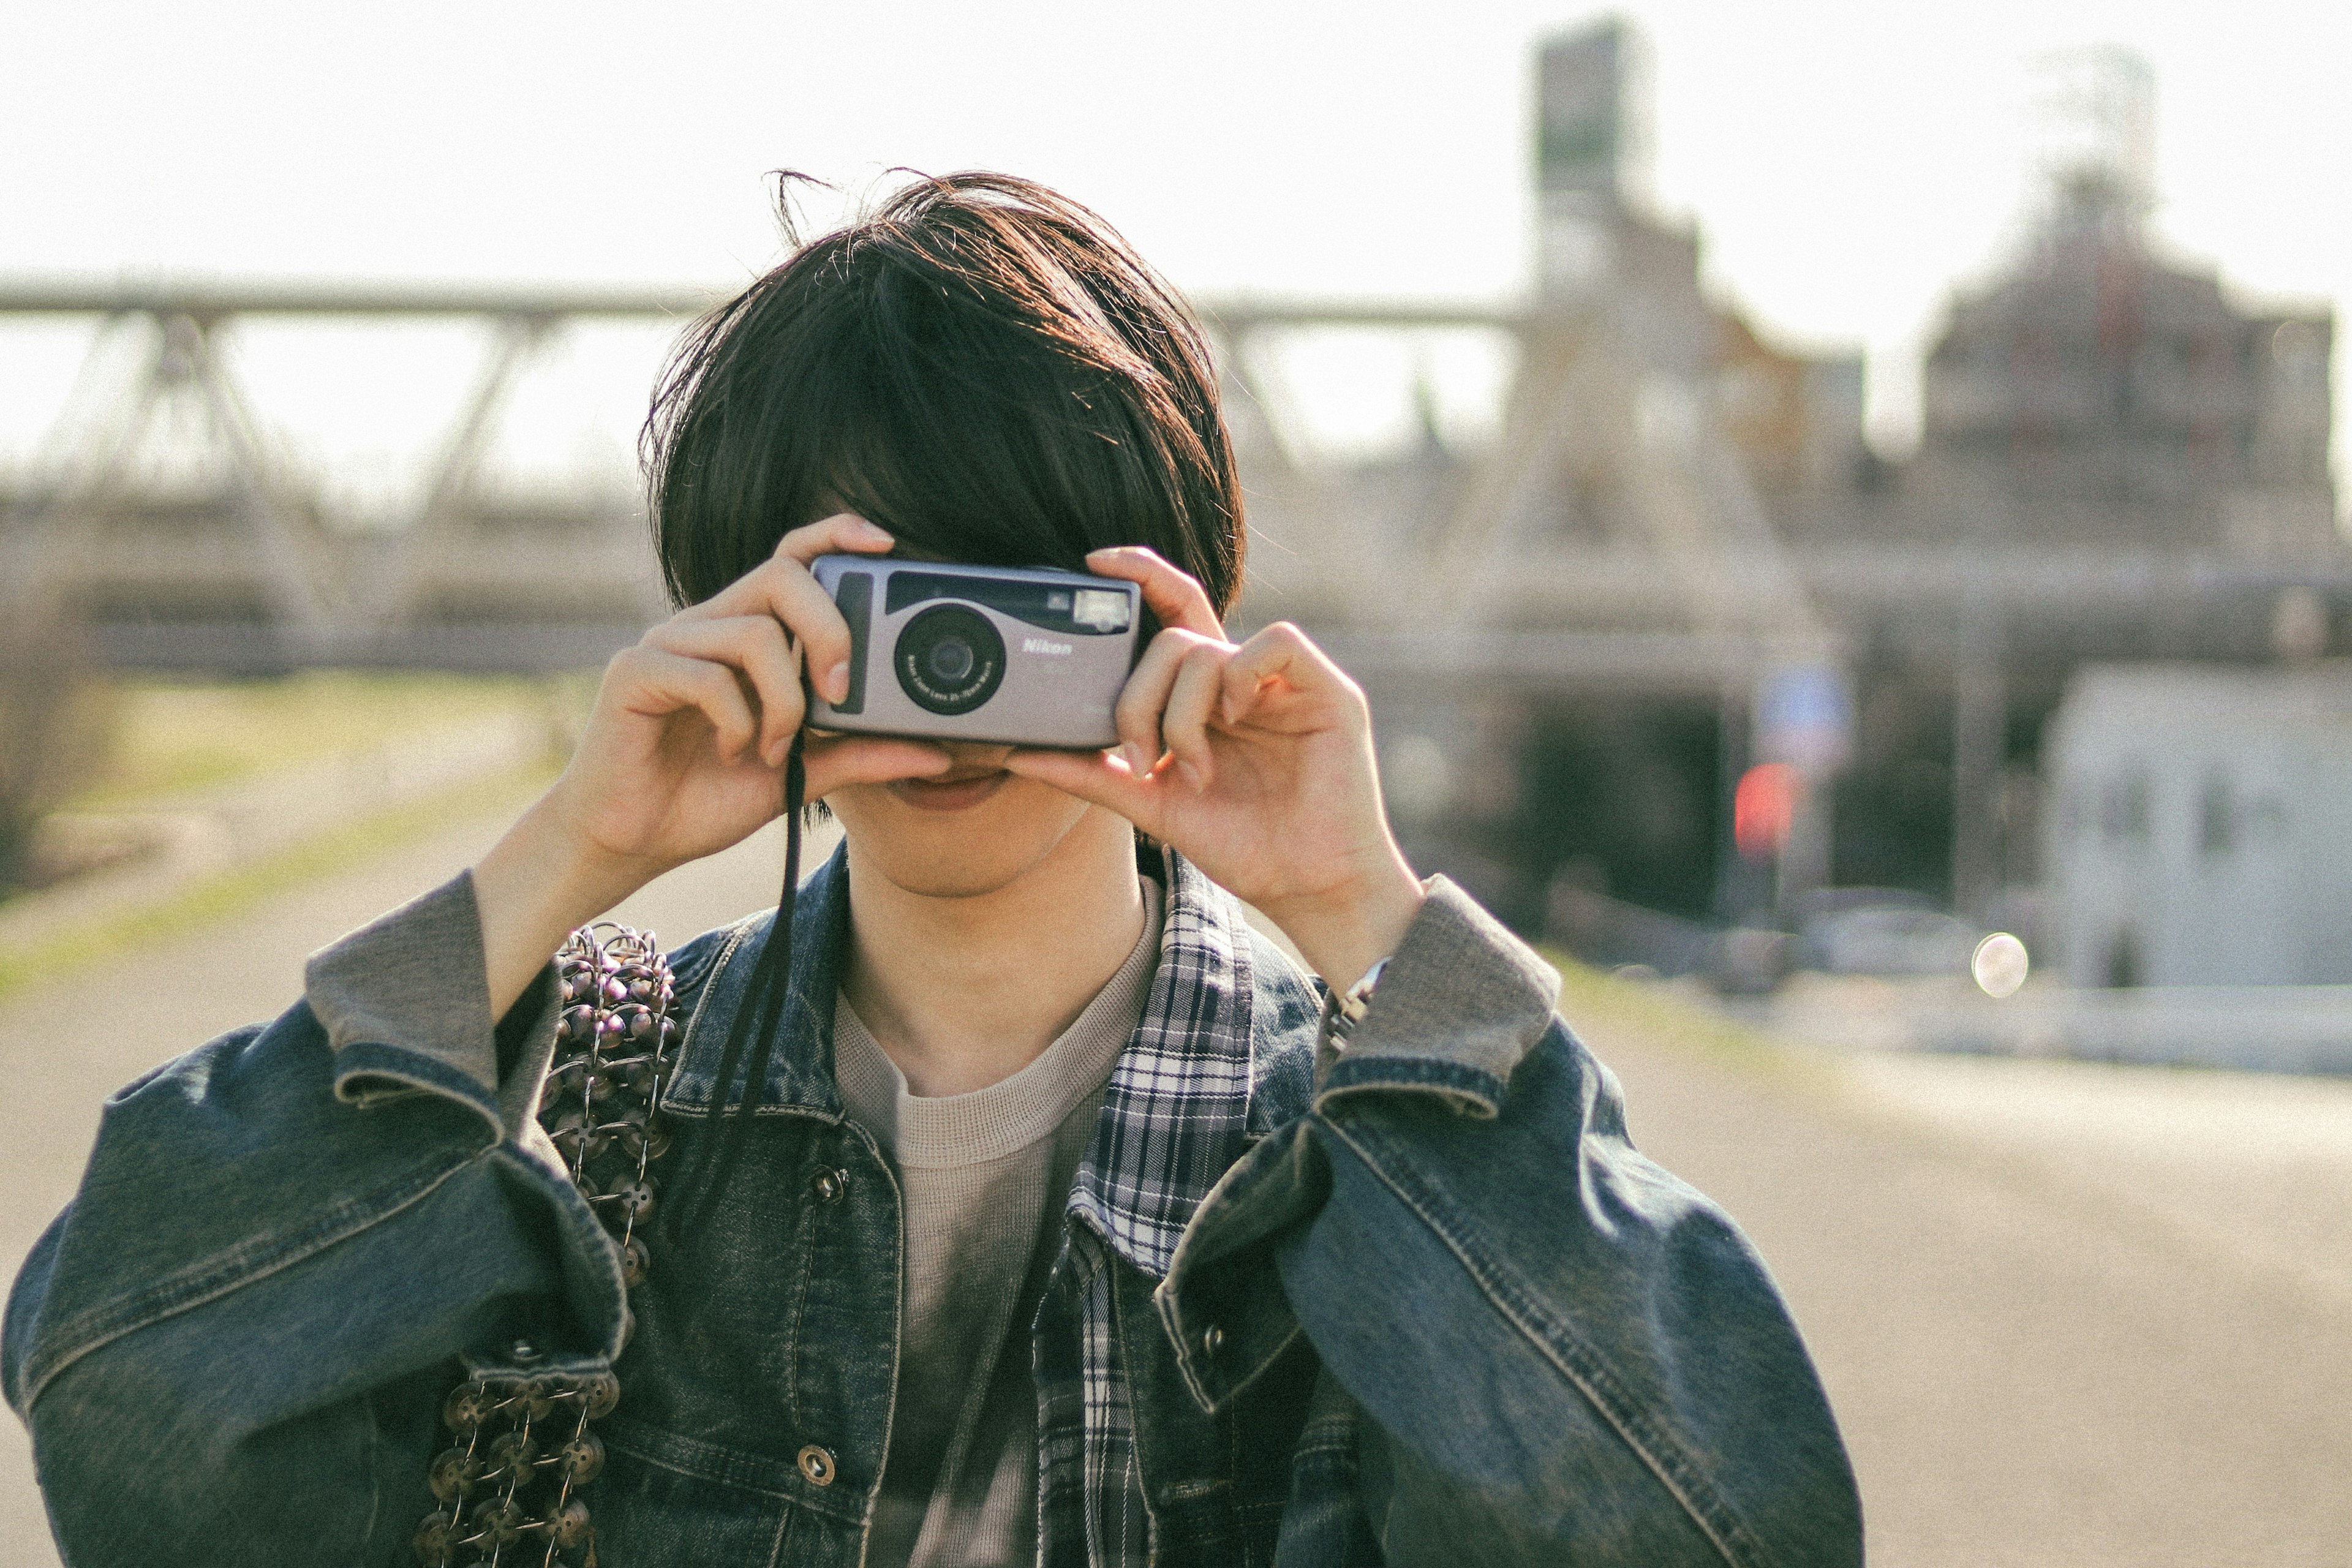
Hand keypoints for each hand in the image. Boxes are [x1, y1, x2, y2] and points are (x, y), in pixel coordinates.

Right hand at [472, 514, 949, 1013]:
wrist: (630, 843)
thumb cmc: (705, 798)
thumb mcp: (801, 775)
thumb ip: (860, 754)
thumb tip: (936, 752)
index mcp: (744, 634)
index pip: (791, 558)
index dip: (834, 536)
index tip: (885, 545)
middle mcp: (707, 625)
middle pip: (782, 576)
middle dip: (829, 628)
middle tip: (841, 691)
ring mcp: (668, 643)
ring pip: (753, 633)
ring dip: (783, 701)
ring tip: (773, 749)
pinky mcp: (635, 673)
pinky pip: (706, 676)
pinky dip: (736, 721)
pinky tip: (732, 753)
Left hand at [1002, 547, 1423, 989]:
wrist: (1308, 888)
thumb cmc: (1244, 846)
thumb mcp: (1153, 806)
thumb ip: (1093, 774)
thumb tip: (1017, 753)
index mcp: (1207, 698)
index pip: (1172, 616)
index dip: (1138, 577)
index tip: (1091, 565)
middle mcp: (1243, 682)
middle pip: (1171, 641)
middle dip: (1137, 699)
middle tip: (1143, 759)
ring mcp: (1284, 685)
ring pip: (1207, 649)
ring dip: (1183, 715)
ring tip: (1196, 772)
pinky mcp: (1327, 692)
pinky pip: (1275, 643)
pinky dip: (1240, 678)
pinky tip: (1234, 722)